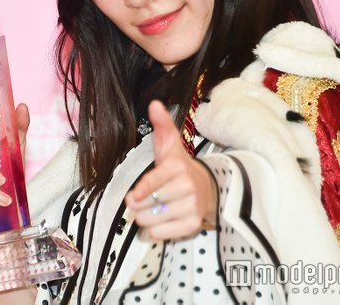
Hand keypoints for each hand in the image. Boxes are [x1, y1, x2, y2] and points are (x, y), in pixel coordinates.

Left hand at [125, 100, 216, 239]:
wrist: (207, 186)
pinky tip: (161, 220)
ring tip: (153, 208)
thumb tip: (154, 104)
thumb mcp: (169, 144)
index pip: (154, 182)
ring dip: (145, 218)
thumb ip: (161, 125)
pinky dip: (155, 231)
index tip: (132, 197)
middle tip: (143, 199)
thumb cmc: (179, 166)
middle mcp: (185, 187)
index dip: (141, 191)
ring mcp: (191, 207)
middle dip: (138, 205)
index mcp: (176, 168)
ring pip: (150, 221)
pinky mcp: (193, 224)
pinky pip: (161, 234)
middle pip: (145, 205)